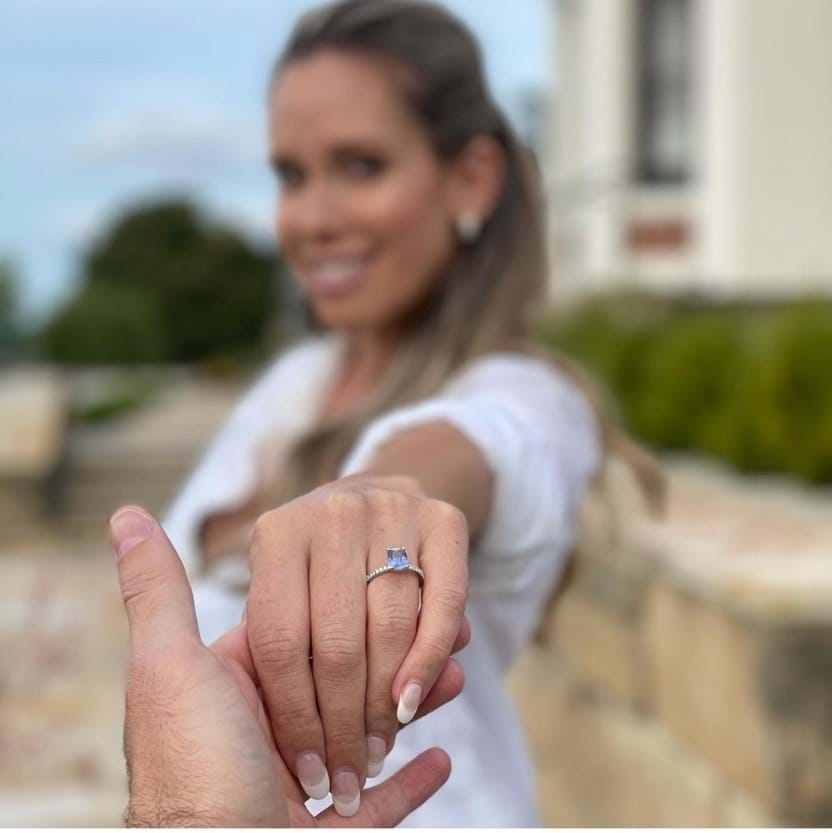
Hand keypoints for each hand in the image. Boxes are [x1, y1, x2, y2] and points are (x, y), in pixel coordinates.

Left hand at [110, 505, 454, 826]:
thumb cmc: (190, 764)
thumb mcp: (169, 665)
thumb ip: (160, 592)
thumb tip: (126, 514)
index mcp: (237, 686)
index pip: (304, 631)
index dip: (351, 606)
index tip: (394, 579)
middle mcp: (268, 731)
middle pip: (348, 678)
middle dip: (396, 653)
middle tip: (442, 628)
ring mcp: (304, 785)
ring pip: (373, 730)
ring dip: (413, 702)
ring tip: (455, 673)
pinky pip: (384, 804)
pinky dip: (413, 781)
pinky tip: (442, 756)